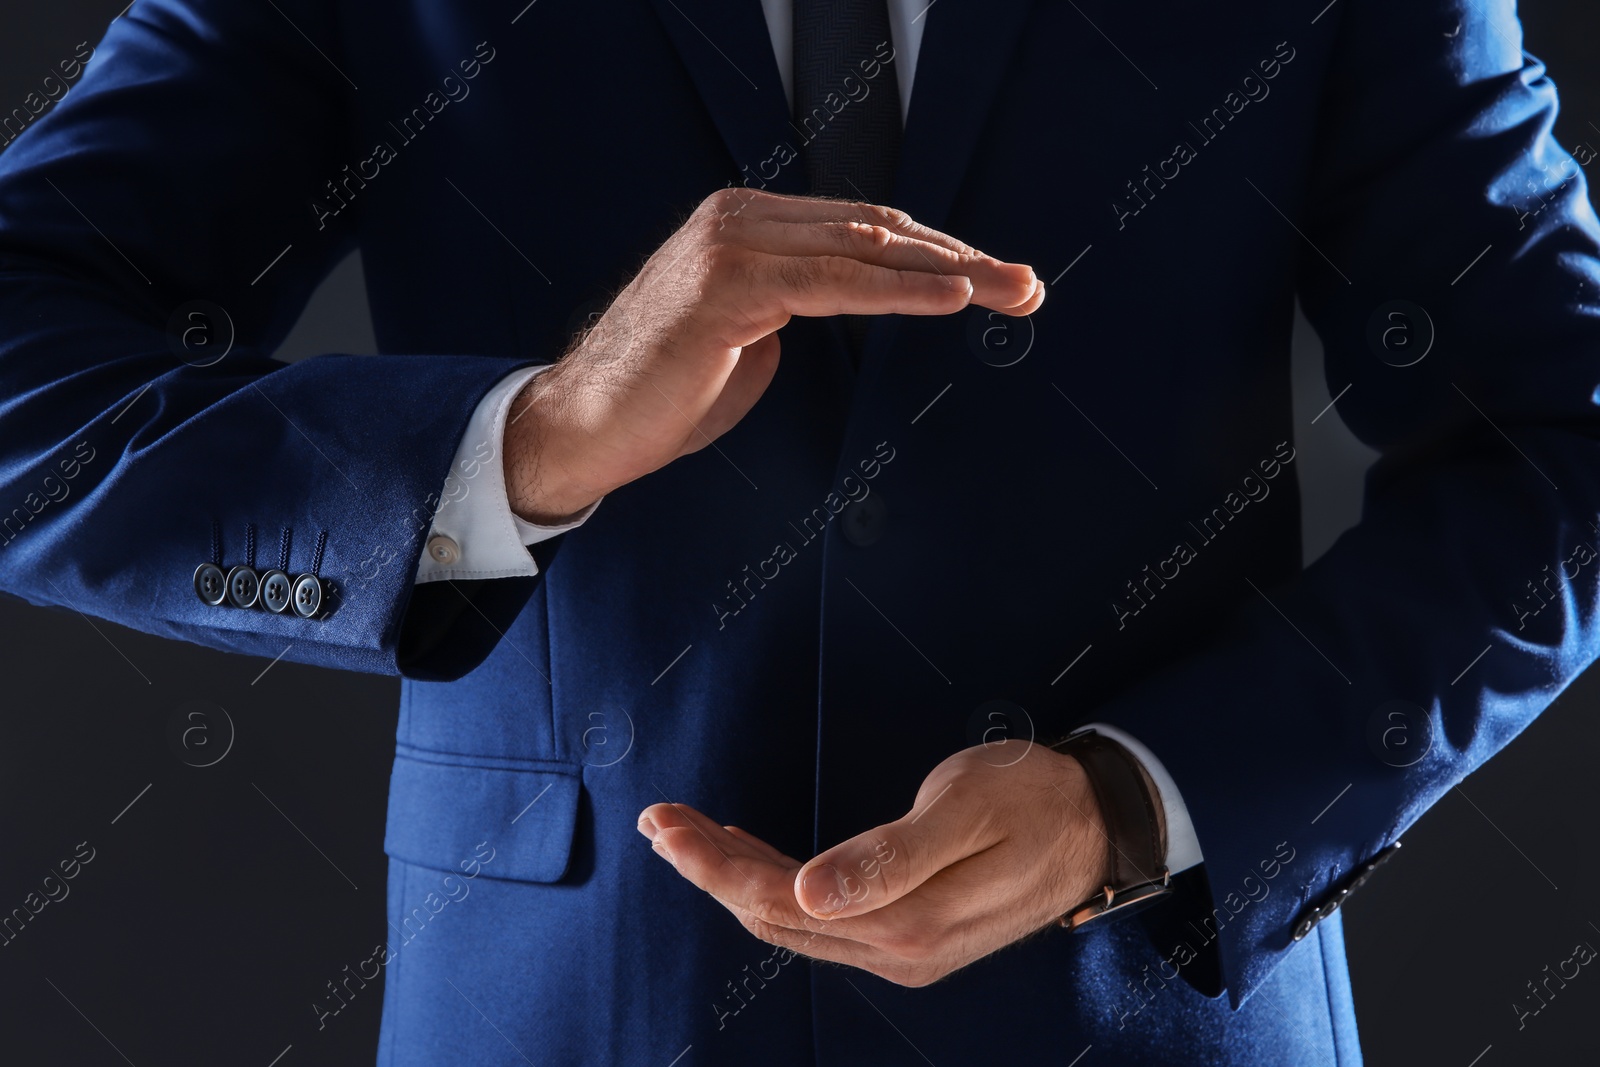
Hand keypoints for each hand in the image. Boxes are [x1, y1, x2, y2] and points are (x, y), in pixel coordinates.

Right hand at [505, 189, 1043, 522]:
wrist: (584, 426)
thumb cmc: (663, 393)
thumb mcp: (751, 338)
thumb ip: (800, 306)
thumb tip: (854, 302)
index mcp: (747, 225)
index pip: (863, 229)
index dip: (937, 253)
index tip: (996, 281)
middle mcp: (740, 219)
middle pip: (876, 229)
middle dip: (962, 258)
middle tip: (1027, 283)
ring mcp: (731, 244)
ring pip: (864, 247)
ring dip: (950, 271)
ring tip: (1011, 290)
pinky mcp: (727, 284)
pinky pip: (833, 283)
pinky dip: (898, 290)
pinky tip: (951, 298)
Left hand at [636, 740, 1116, 987]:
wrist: (1097, 825)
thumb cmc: (1035, 800)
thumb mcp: (967, 812)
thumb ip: (889, 858)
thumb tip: (809, 894)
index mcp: (907, 923)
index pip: (782, 901)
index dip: (715, 867)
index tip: (668, 822)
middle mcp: (896, 950)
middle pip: (775, 915)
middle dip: (709, 869)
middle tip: (660, 819)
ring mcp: (901, 948)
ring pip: (793, 918)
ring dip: (734, 876)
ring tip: (686, 832)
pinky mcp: (906, 933)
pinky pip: (820, 916)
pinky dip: (774, 883)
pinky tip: (748, 854)